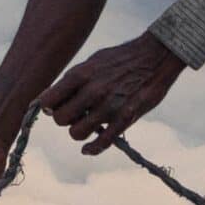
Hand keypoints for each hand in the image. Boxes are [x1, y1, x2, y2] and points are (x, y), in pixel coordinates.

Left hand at [38, 34, 184, 154]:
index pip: (48, 100)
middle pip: (60, 119)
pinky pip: (102, 142)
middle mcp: (92, 91)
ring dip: (78, 131)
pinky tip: (88, 148)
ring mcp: (109, 107)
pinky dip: (92, 148)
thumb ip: (73, 80)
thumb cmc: (120, 58)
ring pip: (77, 133)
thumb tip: (52, 98)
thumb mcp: (91, 61)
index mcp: (81, 74)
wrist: (155, 57)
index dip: (49, 107)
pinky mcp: (125, 118)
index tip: (54, 107)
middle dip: (64, 119)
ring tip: (85, 124)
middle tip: (73, 114)